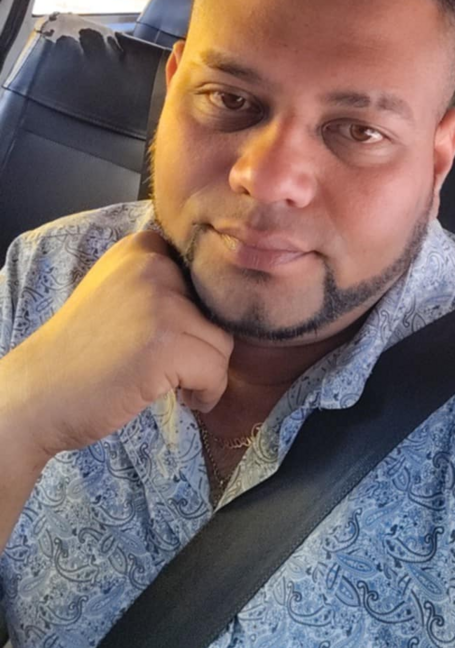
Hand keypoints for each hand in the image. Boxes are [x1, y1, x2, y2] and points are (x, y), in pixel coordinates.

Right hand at [1, 231, 232, 461]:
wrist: (36, 394)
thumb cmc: (79, 352)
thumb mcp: (117, 293)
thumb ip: (161, 284)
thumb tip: (224, 302)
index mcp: (141, 248)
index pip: (204, 276)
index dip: (198, 313)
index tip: (177, 337)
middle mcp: (153, 266)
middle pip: (217, 310)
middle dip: (202, 345)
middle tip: (174, 368)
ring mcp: (161, 303)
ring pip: (222, 342)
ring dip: (207, 372)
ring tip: (176, 385)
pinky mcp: (167, 344)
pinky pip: (216, 371)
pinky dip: (208, 393)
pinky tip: (184, 399)